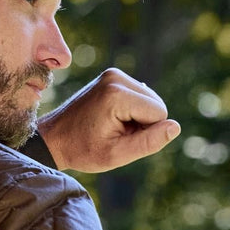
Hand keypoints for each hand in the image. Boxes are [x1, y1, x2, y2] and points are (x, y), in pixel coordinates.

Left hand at [36, 68, 180, 173]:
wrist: (54, 138)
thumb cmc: (83, 150)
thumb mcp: (117, 155)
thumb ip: (149, 142)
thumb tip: (175, 127)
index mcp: (118, 95)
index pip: (159, 113)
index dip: (146, 133)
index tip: (120, 139)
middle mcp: (116, 77)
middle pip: (156, 104)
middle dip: (142, 124)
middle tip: (114, 134)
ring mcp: (113, 74)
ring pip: (149, 101)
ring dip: (136, 118)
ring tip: (110, 127)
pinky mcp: (112, 76)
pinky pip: (138, 96)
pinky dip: (130, 111)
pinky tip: (110, 119)